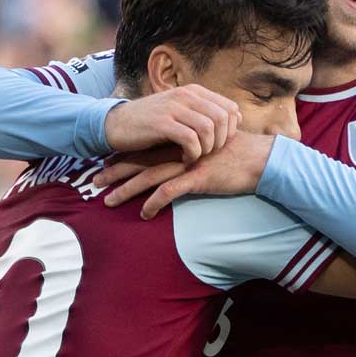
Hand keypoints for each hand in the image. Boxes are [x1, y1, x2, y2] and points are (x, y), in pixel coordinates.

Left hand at [100, 133, 276, 218]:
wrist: (261, 159)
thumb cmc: (241, 154)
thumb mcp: (213, 146)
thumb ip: (195, 150)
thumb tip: (184, 159)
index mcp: (181, 142)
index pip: (146, 148)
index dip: (125, 157)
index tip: (106, 165)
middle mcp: (179, 151)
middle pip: (139, 161)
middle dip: (115, 171)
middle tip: (94, 181)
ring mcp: (187, 164)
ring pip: (148, 177)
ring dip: (126, 189)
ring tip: (108, 201)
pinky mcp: (197, 178)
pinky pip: (169, 192)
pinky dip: (154, 203)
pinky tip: (144, 214)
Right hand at [104, 85, 239, 161]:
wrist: (117, 124)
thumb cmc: (153, 123)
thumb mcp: (182, 112)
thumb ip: (206, 113)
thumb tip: (238, 118)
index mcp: (194, 91)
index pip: (231, 108)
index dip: (231, 130)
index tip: (220, 143)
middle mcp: (185, 95)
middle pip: (223, 118)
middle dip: (221, 141)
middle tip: (209, 152)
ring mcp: (173, 107)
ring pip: (208, 128)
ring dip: (207, 148)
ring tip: (197, 155)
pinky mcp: (161, 123)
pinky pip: (190, 139)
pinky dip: (193, 153)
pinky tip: (185, 158)